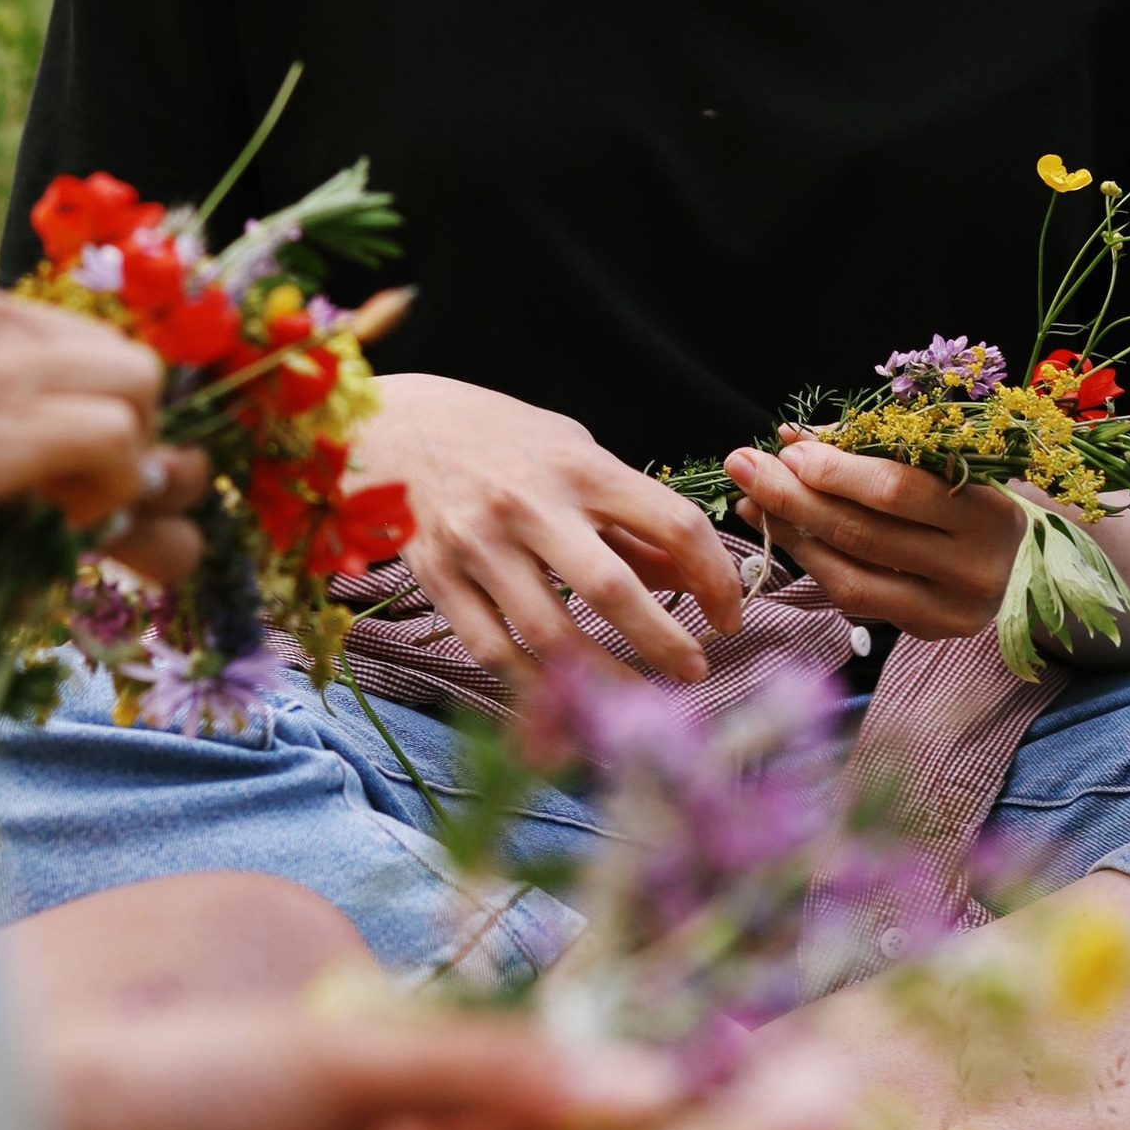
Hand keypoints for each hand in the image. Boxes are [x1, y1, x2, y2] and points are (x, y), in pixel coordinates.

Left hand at [0, 257, 206, 580]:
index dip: (117, 489)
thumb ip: (12, 553)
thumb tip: (92, 545)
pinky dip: (17, 355)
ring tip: (27, 442)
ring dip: (77, 390)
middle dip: (121, 433)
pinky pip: (8, 309)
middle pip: (129, 370)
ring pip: (80, 330)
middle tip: (71, 484)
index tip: (75, 525)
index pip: (115, 435)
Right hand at [361, 369, 741, 682]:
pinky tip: (566, 702)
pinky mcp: (436, 578)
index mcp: (580, 467)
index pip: (672, 523)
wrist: (401, 427)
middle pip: (611, 589)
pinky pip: (492, 651)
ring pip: (549, 634)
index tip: (728, 614)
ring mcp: (478, 544)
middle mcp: (530, 505)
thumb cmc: (505, 442)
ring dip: (603, 681)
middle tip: (695, 673)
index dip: (716, 577)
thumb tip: (692, 583)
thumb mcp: (578, 457)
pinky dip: (534, 687)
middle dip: (664, 643)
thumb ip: (632, 521)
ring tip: (636, 702)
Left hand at [726, 431, 1021, 638]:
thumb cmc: (968, 496)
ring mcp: (952, 610)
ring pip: (851, 576)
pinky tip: (784, 535)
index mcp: (987, 510)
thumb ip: (871, 447)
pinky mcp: (928, 631)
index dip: (834, 470)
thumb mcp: (938, 463)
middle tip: (745, 467)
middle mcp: (976, 567)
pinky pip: (855, 600)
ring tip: (751, 503)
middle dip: (794, 497)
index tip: (787, 448)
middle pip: (864, 534)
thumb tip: (793, 438)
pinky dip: (813, 564)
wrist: (1014, 559)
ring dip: (791, 535)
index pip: (896, 490)